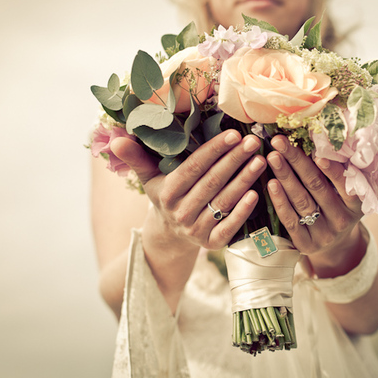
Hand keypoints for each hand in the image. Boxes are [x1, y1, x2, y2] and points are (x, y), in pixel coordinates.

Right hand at [112, 130, 266, 250]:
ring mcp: (196, 230)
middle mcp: (181, 212)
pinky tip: (256, 194)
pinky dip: (243, 212)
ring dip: (244, 181)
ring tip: (261, 161)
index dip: (214, 150)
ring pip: (223, 202)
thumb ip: (136, 157)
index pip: (193, 168)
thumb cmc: (165, 195)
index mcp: (167, 193)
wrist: (170, 235)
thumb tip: (117, 138)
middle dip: (234, 160)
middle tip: (254, 141)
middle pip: (212, 182)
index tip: (234, 134)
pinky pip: (229, 228)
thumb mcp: (149, 177)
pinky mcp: (211, 244)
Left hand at [266, 135, 364, 263]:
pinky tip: (271, 183)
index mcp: (356, 204)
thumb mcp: (347, 192)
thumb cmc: (338, 206)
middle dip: (296, 162)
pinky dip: (280, 201)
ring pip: (301, 202)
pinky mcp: (306, 245)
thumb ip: (340, 171)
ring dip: (285, 177)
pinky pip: (290, 221)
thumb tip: (320, 137)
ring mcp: (324, 235)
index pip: (344, 184)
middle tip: (280, 142)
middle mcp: (342, 220)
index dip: (332, 170)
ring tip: (273, 157)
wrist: (336, 245)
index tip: (319, 153)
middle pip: (316, 187)